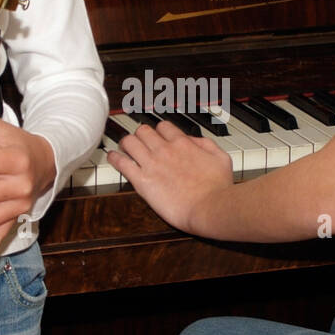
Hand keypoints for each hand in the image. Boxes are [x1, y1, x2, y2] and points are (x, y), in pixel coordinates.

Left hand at [109, 120, 232, 233]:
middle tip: (139, 141)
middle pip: (143, 131)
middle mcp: (165, 150)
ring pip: (129, 142)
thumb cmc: (218, 188)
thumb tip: (193, 140)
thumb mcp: (221, 157)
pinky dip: (115, 158)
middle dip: (140, 134)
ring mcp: (152, 164)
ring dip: (126, 143)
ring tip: (124, 148)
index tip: (157, 136)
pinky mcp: (142, 181)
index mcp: (183, 143)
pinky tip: (113, 157)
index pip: (163, 127)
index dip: (159, 131)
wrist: (210, 208)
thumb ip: (206, 144)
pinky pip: (122, 163)